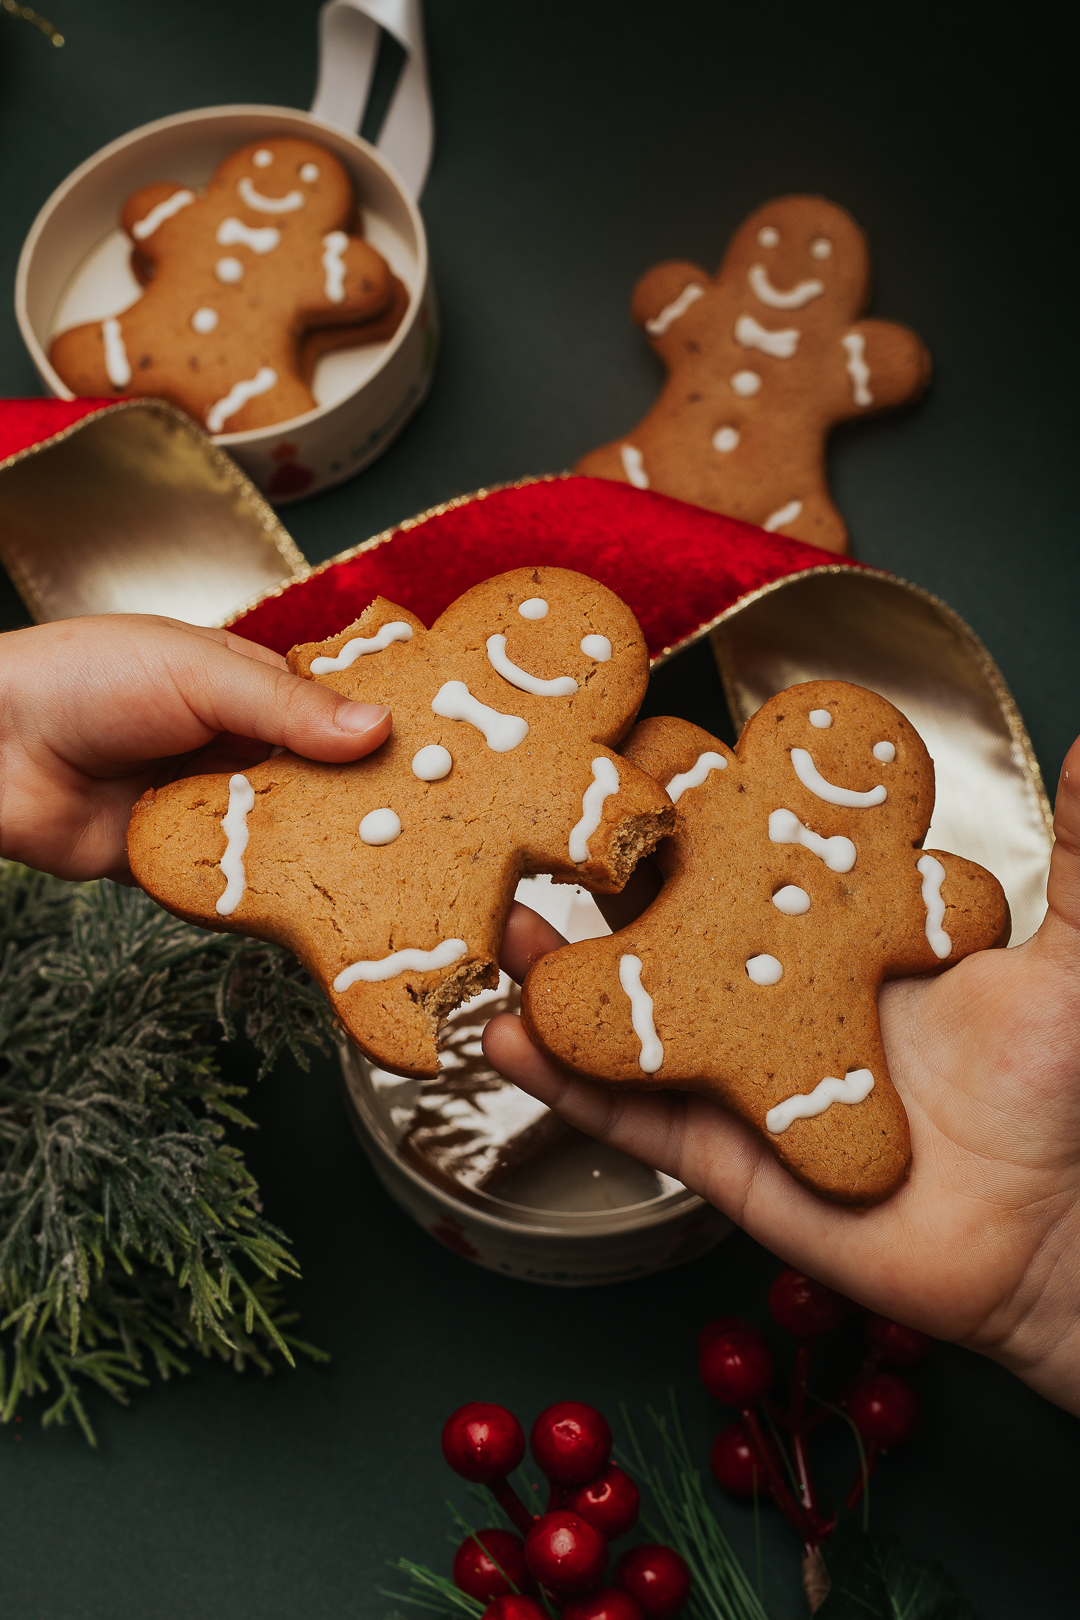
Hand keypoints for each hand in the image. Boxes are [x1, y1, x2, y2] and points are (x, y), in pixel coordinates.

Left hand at [0, 615, 390, 883]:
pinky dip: (271, 892)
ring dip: (325, 854)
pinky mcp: (187, 864)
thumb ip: (288, 706)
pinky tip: (318, 904)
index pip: (340, 717)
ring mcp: (217, 808)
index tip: (446, 765)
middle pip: (326, 786)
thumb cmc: (83, 679)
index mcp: (253, 689)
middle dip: (365, 807)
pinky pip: (242, 884)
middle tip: (429, 833)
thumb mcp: (198, 673)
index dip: (387, 740)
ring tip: (389, 876)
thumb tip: (379, 727)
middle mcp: (243, 749)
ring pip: (293, 840)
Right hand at [484, 739, 1079, 1414]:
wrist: (1054, 1237)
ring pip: (629, 1015)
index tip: (626, 749)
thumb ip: (1077, 853)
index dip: (687, 804)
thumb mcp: (1068, 959)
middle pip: (664, 925)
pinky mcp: (724, 1156)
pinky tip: (513, 1041)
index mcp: (833, 932)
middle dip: (596, 879)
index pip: (744, 853)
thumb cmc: (1058, 1088)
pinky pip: (633, 1117)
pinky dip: (570, 1083)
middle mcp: (771, 993)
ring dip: (559, 974)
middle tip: (529, 825)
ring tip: (501, 926)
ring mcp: (739, 1075)